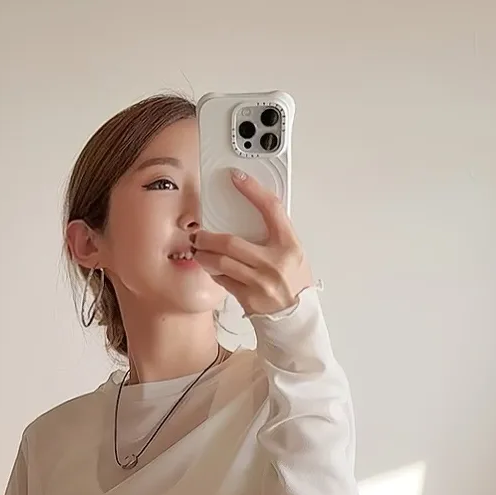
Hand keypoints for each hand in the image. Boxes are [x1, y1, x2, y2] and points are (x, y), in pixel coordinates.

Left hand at [191, 171, 314, 316]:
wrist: (296, 316)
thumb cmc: (296, 282)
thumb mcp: (294, 252)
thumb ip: (276, 233)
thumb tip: (254, 212)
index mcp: (289, 245)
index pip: (270, 208)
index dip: (252, 190)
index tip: (237, 178)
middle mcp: (273, 262)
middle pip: (230, 242)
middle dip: (208, 237)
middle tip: (199, 233)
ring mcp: (259, 282)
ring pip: (221, 263)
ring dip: (204, 255)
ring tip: (199, 250)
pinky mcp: (247, 297)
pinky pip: (222, 280)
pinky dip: (213, 271)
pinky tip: (211, 266)